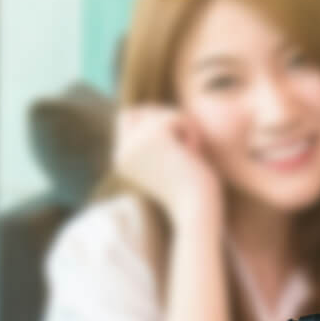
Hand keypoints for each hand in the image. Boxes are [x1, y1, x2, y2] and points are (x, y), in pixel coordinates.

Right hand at [111, 104, 221, 218]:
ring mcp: (136, 142)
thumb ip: (161, 144)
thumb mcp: (171, 165)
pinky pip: (176, 116)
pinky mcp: (154, 136)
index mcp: (123, 160)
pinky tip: (195, 153)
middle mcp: (123, 151)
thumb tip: (162, 114)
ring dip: (182, 125)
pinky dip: (192, 130)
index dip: (151, 119)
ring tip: (192, 151)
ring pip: (159, 111)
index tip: (175, 137)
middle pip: (140, 110)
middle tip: (185, 142)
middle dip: (165, 118)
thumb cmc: (192, 192)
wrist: (196, 210)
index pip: (127, 119)